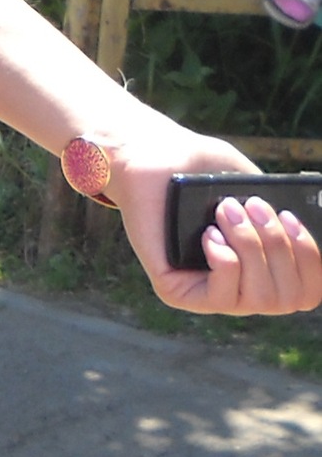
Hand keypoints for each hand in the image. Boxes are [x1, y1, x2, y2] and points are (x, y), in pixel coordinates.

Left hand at [108, 127, 321, 316]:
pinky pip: (220, 297)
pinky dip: (225, 262)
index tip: (292, 217)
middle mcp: (241, 288)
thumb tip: (293, 232)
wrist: (150, 158)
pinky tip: (208, 233)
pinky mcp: (177, 293)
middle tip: (255, 205)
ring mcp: (209, 294)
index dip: (310, 260)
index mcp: (263, 268)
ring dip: (250, 247)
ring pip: (261, 298)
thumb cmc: (200, 169)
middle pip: (289, 298)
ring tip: (226, 209)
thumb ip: (274, 210)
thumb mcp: (249, 184)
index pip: (306, 292)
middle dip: (278, 246)